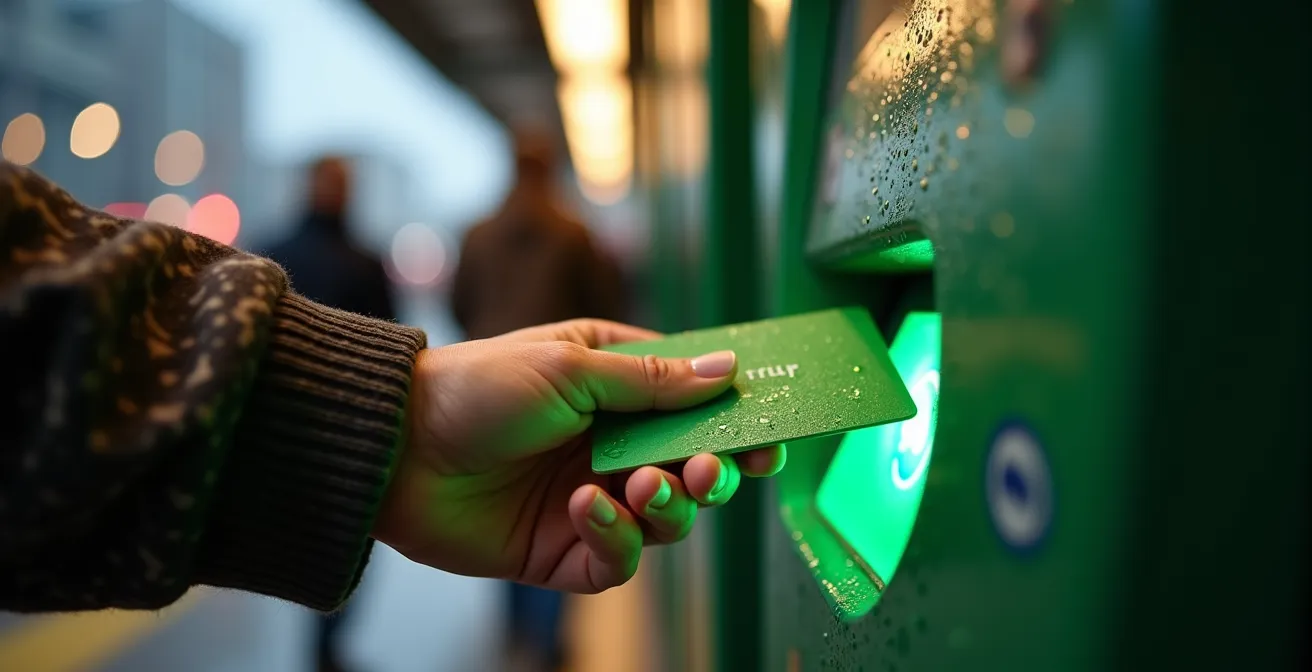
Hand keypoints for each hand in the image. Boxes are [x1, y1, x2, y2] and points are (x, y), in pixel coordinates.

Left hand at [373, 319, 785, 592]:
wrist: (395, 450)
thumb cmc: (477, 388)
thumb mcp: (570, 368)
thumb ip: (652, 380)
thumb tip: (728, 372)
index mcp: (616, 387)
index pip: (695, 404)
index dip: (736, 418)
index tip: (771, 428)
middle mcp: (611, 444)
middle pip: (695, 467)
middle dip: (715, 471)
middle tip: (715, 469)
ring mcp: (592, 498)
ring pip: (669, 518)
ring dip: (669, 505)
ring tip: (641, 485)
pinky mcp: (566, 549)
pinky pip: (621, 558)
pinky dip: (617, 537)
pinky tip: (586, 509)